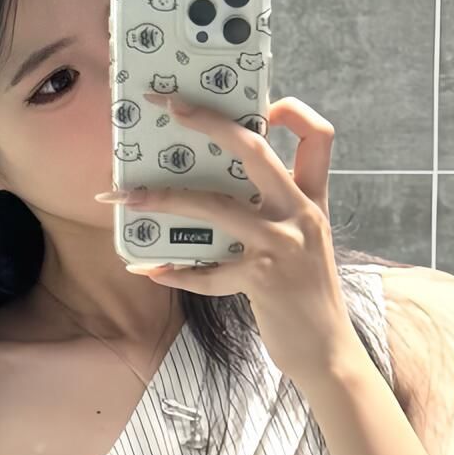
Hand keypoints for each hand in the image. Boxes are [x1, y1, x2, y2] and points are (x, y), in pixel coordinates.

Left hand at [96, 91, 357, 388]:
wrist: (327, 351)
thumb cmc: (305, 295)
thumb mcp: (302, 242)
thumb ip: (273, 212)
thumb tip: (215, 188)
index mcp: (312, 199)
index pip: (319, 137)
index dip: (294, 110)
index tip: (264, 103)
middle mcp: (300, 214)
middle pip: (256, 149)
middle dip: (209, 123)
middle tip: (169, 106)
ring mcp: (282, 245)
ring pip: (214, 206)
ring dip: (164, 199)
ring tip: (126, 198)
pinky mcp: (262, 279)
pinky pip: (207, 271)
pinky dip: (176, 271)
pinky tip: (150, 269)